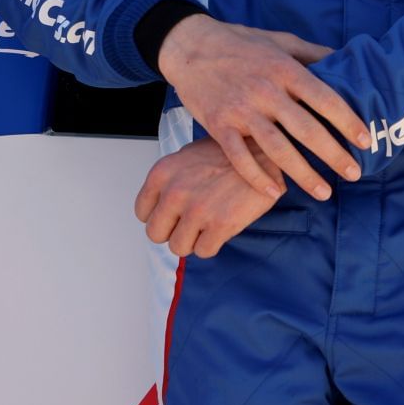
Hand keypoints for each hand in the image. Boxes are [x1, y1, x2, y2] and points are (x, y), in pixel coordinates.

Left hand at [135, 138, 280, 258]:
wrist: (261, 153)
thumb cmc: (226, 153)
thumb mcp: (185, 157)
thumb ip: (169, 180)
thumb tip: (162, 202)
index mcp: (161, 174)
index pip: (142, 212)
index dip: (158, 217)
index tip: (171, 217)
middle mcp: (174, 193)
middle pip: (156, 234)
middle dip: (171, 233)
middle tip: (188, 226)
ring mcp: (197, 210)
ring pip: (178, 247)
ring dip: (192, 241)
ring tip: (205, 227)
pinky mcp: (221, 225)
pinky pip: (204, 251)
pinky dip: (211, 245)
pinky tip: (219, 230)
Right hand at [157, 16, 368, 201]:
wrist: (188, 45)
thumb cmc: (238, 42)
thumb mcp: (279, 40)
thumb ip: (312, 52)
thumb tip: (346, 60)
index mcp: (283, 69)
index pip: (323, 98)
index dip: (347, 121)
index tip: (365, 141)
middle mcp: (265, 91)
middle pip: (306, 129)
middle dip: (333, 155)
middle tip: (354, 173)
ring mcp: (240, 110)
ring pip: (277, 149)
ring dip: (303, 173)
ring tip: (324, 192)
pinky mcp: (219, 125)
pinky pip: (239, 157)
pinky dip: (257, 177)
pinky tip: (275, 192)